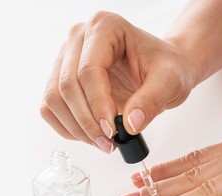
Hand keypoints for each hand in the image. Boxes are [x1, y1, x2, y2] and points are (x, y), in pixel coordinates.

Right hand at [40, 12, 194, 152]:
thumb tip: (130, 125)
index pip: (89, 69)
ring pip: (54, 98)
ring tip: (102, 142)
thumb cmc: (167, 67)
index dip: (97, 104)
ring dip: (75, 127)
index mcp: (106, 27)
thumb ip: (151, 101)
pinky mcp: (63, 77)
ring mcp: (67, 57)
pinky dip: (68, 127)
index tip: (112, 130)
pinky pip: (51, 106)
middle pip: (67, 85)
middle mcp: (80, 38)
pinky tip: (90, 136)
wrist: (163, 69)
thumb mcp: (170, 81)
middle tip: (108, 142)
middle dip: (86, 121)